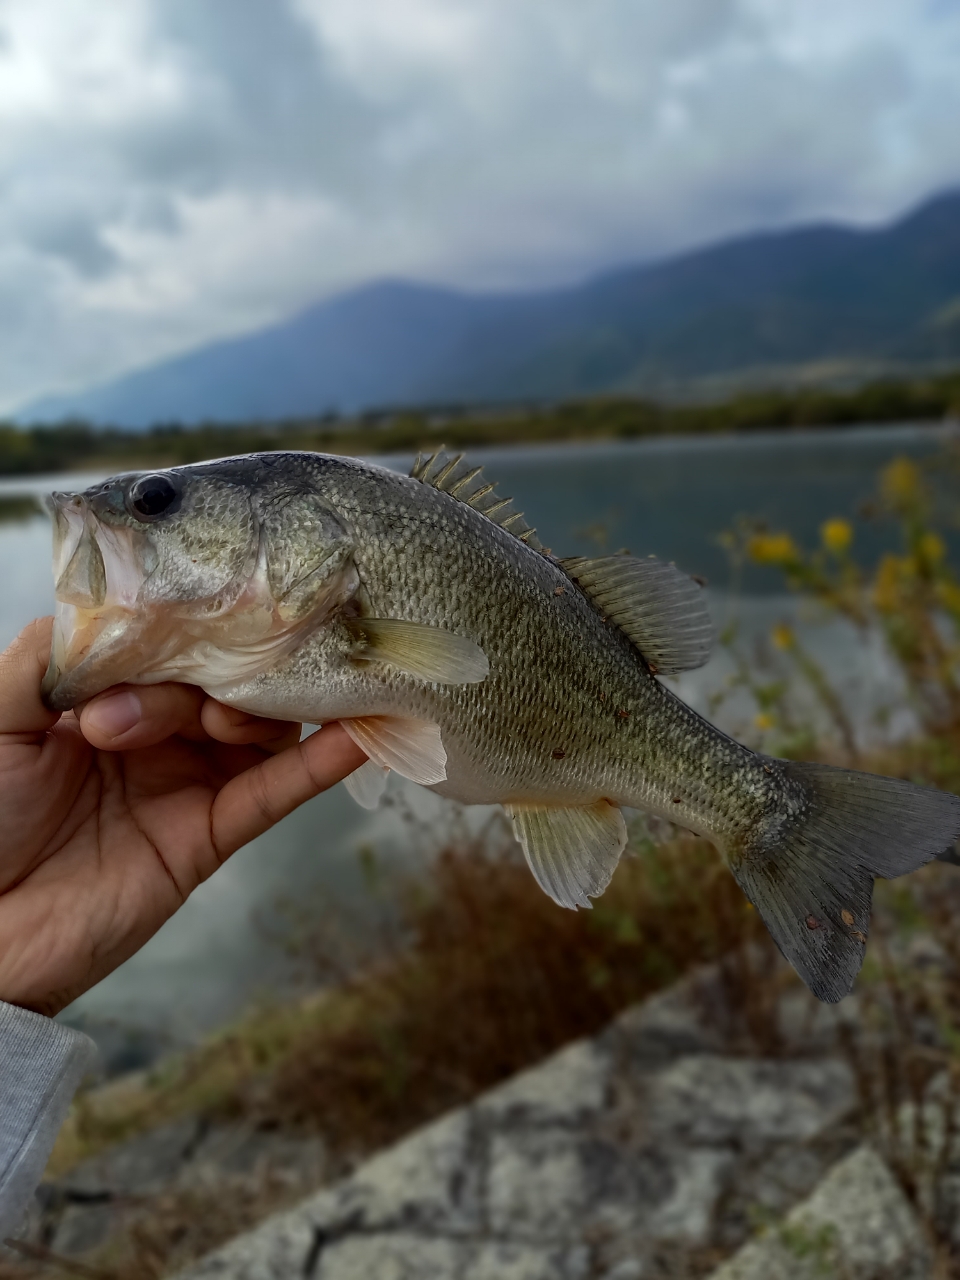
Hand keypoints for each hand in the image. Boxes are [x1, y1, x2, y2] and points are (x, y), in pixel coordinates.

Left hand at [0, 618, 365, 1015]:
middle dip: (203, 674)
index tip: (190, 613)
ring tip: (216, 723)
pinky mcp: (211, 835)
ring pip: (257, 724)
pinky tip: (357, 735)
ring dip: (251, 708)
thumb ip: (49, 658)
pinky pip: (275, 793)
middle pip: (221, 675)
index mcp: (107, 695)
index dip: (179, 626)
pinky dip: (321, 765)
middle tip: (142, 710)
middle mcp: (157, 732)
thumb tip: (114, 609)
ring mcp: (189, 781)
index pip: (168, 640)